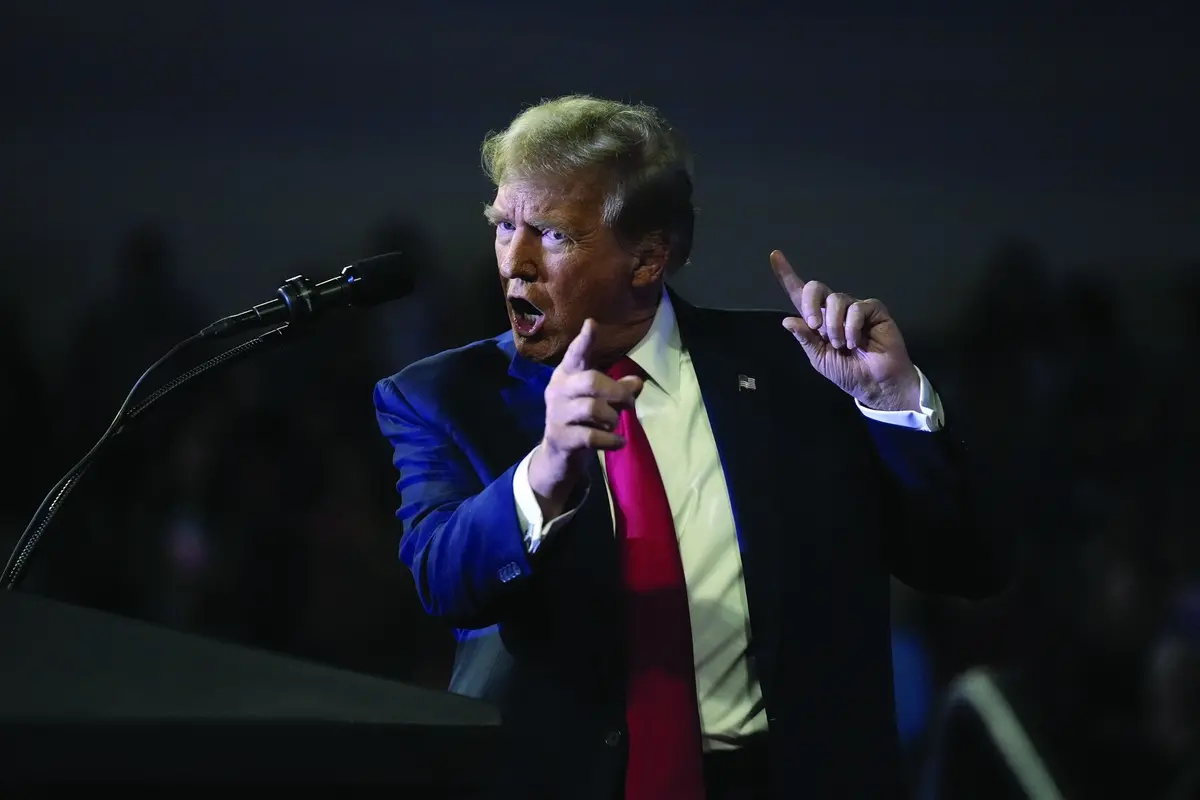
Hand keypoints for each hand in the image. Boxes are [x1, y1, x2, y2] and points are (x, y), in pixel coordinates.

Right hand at [528, 319, 642, 514]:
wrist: (557, 457)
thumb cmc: (581, 420)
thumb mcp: (599, 402)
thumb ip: (618, 389)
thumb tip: (638, 381)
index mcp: (567, 375)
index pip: (575, 354)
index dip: (584, 341)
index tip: (592, 324)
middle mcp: (558, 391)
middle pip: (590, 380)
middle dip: (617, 391)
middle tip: (629, 403)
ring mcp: (556, 415)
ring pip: (592, 408)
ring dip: (612, 417)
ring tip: (615, 424)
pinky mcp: (560, 438)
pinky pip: (591, 436)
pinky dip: (610, 440)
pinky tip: (619, 442)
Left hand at [770, 250, 920, 411]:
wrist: (874, 384)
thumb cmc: (848, 372)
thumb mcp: (819, 358)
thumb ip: (805, 338)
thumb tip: (787, 320)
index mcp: (817, 320)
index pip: (799, 294)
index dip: (787, 275)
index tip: (775, 256)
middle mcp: (834, 309)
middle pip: (816, 288)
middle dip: (811, 304)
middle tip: (815, 327)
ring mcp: (854, 307)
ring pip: (836, 300)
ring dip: (835, 326)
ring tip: (842, 345)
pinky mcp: (873, 309)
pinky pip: (857, 308)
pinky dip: (852, 327)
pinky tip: (856, 342)